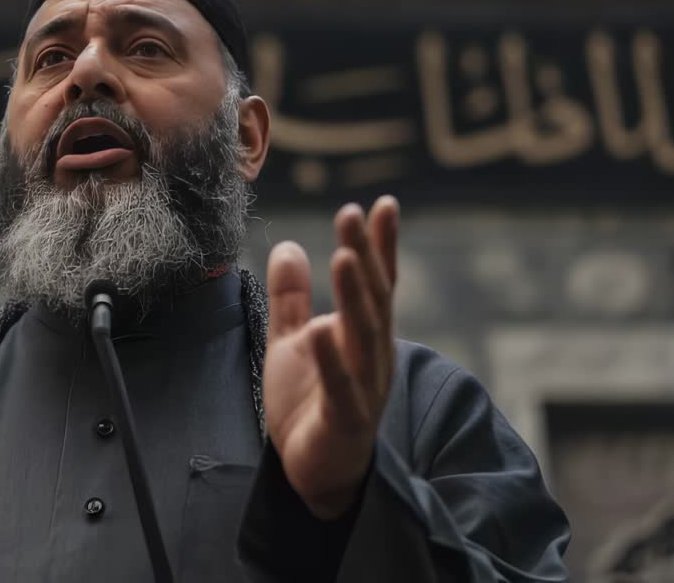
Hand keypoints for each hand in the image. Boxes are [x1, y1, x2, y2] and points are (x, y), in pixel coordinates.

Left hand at [262, 196, 398, 518]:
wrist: (315, 470)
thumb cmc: (309, 402)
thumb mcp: (291, 341)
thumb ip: (291, 299)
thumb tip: (290, 246)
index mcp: (363, 334)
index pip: (377, 282)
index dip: (380, 245)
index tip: (383, 204)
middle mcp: (373, 355)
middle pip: (372, 298)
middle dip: (365, 255)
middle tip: (352, 213)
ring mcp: (365, 387)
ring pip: (364, 335)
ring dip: (356, 296)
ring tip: (347, 255)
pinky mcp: (346, 419)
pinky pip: (341, 386)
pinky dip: (331, 358)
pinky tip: (320, 331)